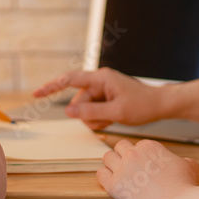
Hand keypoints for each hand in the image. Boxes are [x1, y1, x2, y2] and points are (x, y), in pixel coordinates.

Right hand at [34, 68, 163, 129]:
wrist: (161, 105)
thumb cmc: (143, 105)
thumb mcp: (116, 111)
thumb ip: (90, 111)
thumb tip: (68, 111)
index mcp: (101, 78)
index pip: (70, 80)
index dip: (52, 87)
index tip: (37, 93)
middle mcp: (100, 80)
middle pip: (80, 100)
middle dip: (88, 114)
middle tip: (107, 120)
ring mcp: (103, 88)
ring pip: (86, 107)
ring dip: (96, 118)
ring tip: (113, 119)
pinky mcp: (106, 96)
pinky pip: (94, 109)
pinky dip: (100, 117)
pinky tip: (113, 118)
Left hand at [98, 139, 198, 198]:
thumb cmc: (186, 190)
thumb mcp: (190, 166)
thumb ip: (181, 159)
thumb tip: (180, 161)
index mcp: (150, 146)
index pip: (137, 144)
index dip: (139, 155)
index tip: (141, 163)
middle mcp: (134, 153)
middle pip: (120, 147)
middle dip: (123, 155)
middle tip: (128, 167)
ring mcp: (123, 168)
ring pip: (107, 157)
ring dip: (112, 164)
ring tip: (118, 174)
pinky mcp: (115, 185)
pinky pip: (100, 174)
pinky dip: (104, 177)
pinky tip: (111, 182)